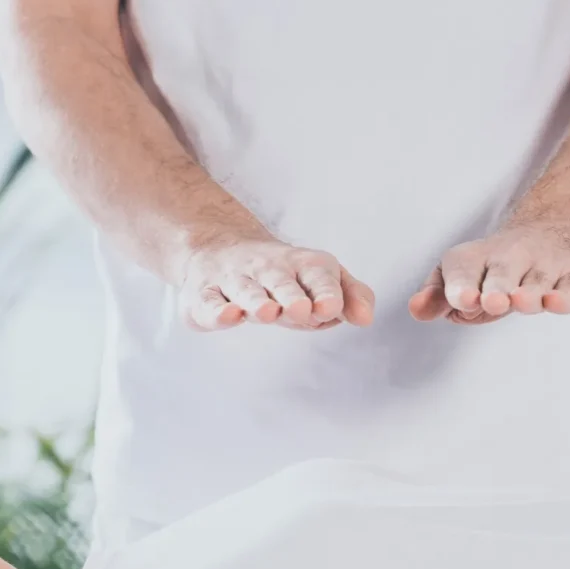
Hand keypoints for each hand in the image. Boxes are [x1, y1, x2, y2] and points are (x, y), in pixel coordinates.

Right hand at [180, 238, 374, 331]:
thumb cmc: (283, 277)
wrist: (217, 249)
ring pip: (246, 292)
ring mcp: (235, 282)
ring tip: (269, 312)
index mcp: (301, 266)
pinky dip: (217, 310)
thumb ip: (350, 296)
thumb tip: (366, 319)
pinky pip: (209, 302)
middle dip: (291, 296)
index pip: (318, 275)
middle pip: (281, 282)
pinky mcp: (204, 296)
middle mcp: (267, 270)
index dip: (325, 291)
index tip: (330, 307)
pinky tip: (229, 316)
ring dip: (257, 302)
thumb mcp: (321, 279)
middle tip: (301, 310)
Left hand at [408, 225, 569, 324]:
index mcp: (475, 258)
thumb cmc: (491, 273)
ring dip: (531, 293)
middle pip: (503, 271)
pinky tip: (557, 302)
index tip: (464, 301)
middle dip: (498, 288)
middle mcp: (513, 255)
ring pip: (539, 281)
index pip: (463, 269)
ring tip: (521, 302)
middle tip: (493, 302)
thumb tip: (416, 310)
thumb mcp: (458, 280)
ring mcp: (548, 265)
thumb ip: (435, 297)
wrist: (550, 236)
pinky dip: (569, 297)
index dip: (462, 286)